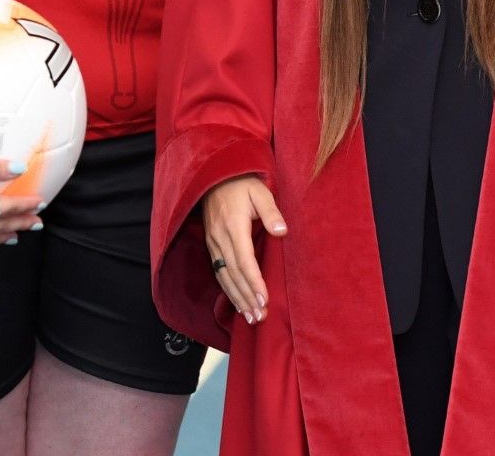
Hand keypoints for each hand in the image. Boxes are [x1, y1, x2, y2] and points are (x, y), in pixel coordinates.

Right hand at [202, 176, 285, 324]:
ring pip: (224, 277)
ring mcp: (213, 243)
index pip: (244, 260)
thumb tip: (282, 231)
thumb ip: (271, 212)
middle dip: (247, 297)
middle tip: (260, 317)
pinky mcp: (211, 246)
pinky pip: (219, 272)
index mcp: (234, 226)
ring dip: (237, 298)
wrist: (214, 177)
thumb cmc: (242, 184)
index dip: (254, 281)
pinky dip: (228, 290)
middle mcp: (220, 238)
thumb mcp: (260, 191)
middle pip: (233, 274)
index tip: (264, 299)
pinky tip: (238, 302)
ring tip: (251, 317)